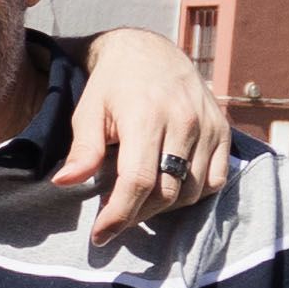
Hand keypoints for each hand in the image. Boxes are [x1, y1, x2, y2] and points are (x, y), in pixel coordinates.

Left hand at [58, 27, 230, 244]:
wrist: (149, 52)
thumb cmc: (112, 85)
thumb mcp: (88, 111)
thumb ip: (83, 149)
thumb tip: (64, 183)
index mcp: (146, 116)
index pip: (138, 181)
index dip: (119, 215)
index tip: (101, 235)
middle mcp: (183, 121)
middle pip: (167, 192)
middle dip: (138, 215)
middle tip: (115, 219)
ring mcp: (208, 126)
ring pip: (193, 191)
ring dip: (164, 207)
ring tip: (139, 202)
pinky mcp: (223, 130)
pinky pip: (216, 179)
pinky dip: (195, 193)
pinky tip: (170, 189)